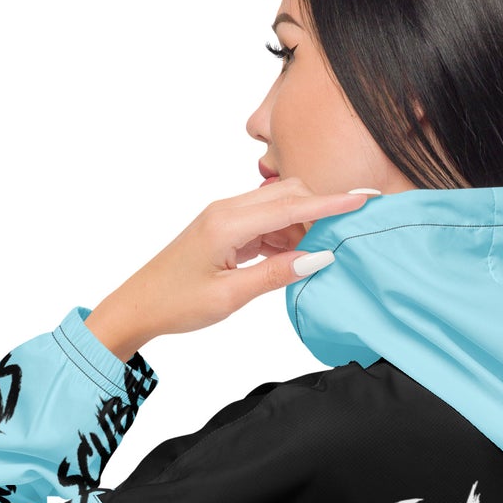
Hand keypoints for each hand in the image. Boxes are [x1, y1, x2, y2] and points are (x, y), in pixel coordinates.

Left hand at [85, 179, 375, 358]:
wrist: (138, 306)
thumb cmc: (176, 303)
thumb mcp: (230, 297)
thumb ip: (276, 274)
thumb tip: (319, 257)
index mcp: (228, 222)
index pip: (292, 205)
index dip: (332, 202)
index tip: (364, 198)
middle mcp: (227, 210)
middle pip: (289, 195)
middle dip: (319, 212)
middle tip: (342, 239)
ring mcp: (225, 217)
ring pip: (278, 209)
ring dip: (301, 229)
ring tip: (314, 259)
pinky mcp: (224, 229)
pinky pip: (265, 223)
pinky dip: (284, 237)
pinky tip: (290, 260)